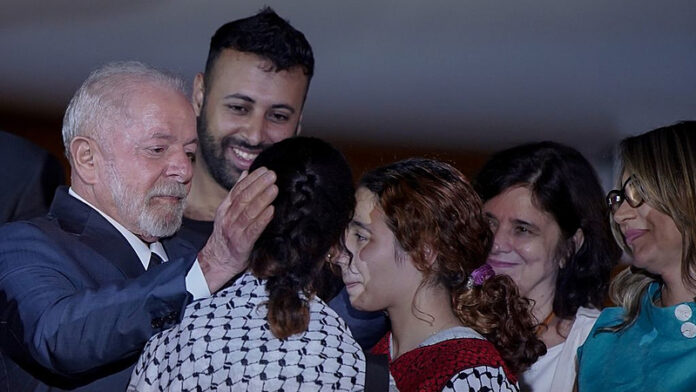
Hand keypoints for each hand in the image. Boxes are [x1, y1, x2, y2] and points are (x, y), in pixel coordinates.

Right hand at [198, 167, 276, 291]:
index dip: (252, 179)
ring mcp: (234, 231)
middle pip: (243, 198)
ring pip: (248, 212)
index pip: (238, 189)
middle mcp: (228, 218)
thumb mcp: (228, 211)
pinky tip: (271, 211)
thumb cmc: (227, 234)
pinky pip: (253, 230)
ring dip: (262, 199)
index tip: (264, 170)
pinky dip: (262, 219)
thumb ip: (237, 193)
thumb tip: (245, 173)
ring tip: (274, 189)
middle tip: (272, 175)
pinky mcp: (242, 244)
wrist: (217, 261)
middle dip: (259, 185)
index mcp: (225, 208)